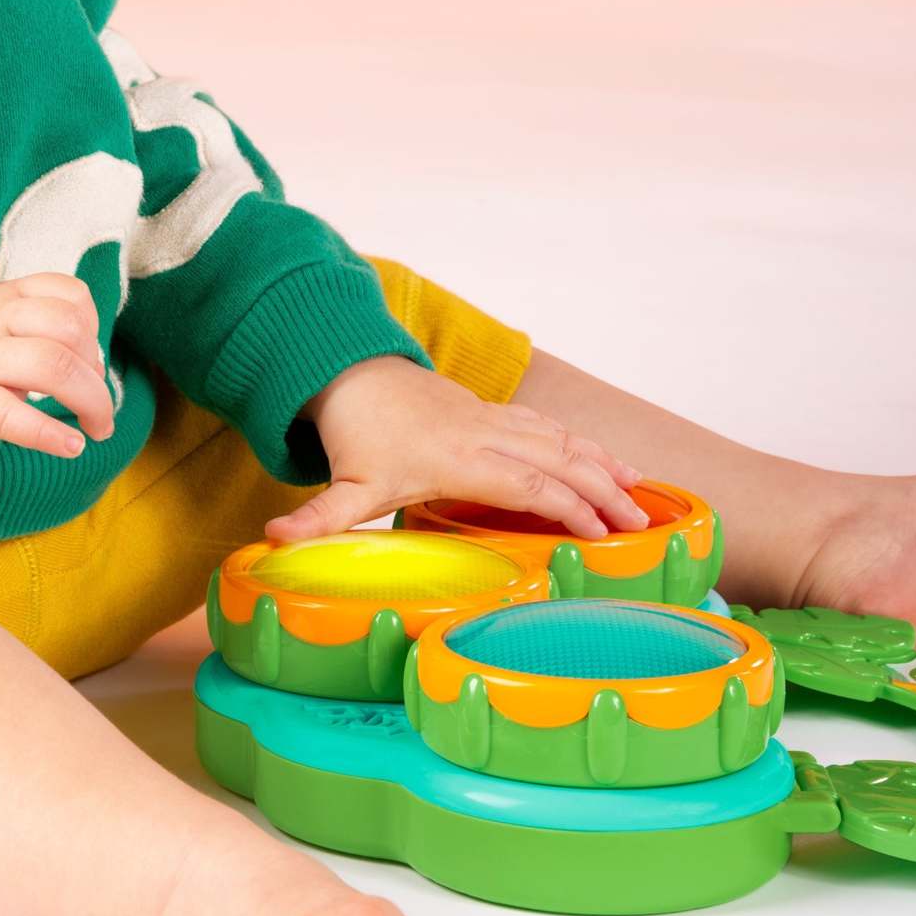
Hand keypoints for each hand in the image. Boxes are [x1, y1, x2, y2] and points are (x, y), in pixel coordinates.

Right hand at [0, 272, 116, 458]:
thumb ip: (31, 325)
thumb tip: (93, 363)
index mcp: (3, 298)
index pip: (70, 295)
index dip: (92, 328)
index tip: (88, 358)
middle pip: (70, 330)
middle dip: (98, 373)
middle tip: (99, 406)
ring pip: (52, 364)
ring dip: (91, 400)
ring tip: (96, 427)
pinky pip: (14, 415)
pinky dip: (50, 433)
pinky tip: (71, 445)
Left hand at [263, 355, 651, 544]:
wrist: (351, 373)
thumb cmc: (356, 437)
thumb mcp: (341, 487)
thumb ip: (316, 520)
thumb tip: (272, 542)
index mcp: (460, 459)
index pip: (528, 485)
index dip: (569, 508)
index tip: (602, 535)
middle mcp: (486, 435)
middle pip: (559, 461)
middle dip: (604, 492)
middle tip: (641, 525)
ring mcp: (493, 419)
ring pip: (561, 439)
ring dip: (603, 465)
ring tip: (643, 494)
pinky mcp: (493, 412)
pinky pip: (549, 426)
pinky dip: (583, 444)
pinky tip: (607, 460)